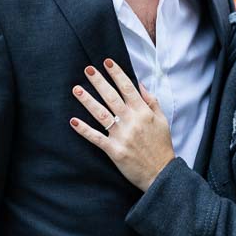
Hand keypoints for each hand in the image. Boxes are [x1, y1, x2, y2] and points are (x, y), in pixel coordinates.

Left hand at [69, 59, 175, 191]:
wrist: (161, 173)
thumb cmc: (161, 146)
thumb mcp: (162, 121)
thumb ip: (151, 102)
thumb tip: (140, 85)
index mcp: (143, 113)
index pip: (128, 88)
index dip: (117, 74)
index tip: (107, 62)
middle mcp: (132, 121)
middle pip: (112, 97)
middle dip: (99, 82)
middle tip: (88, 69)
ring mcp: (122, 136)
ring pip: (101, 114)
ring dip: (88, 100)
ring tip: (76, 89)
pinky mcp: (114, 150)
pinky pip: (96, 137)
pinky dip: (84, 129)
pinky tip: (73, 121)